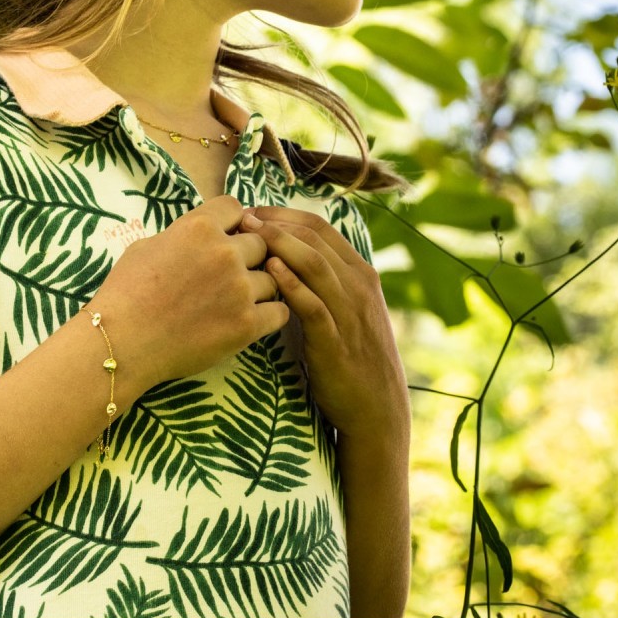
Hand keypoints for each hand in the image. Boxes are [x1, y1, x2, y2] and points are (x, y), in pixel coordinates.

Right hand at [92, 196, 288, 390]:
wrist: (122, 343)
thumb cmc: (126, 294)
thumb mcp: (146, 246)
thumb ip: (181, 234)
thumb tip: (201, 234)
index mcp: (198, 227)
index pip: (236, 208)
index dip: (233, 223)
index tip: (228, 237)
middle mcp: (224, 253)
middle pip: (261, 243)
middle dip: (248, 257)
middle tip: (231, 275)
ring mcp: (239, 289)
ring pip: (273, 278)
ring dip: (258, 288)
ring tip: (236, 301)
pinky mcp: (247, 324)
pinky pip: (280, 312)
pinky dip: (269, 315)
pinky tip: (252, 318)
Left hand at [239, 207, 408, 440]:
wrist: (376, 407)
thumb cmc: (351, 356)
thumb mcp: (344, 309)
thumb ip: (321, 282)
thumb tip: (280, 257)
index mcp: (360, 273)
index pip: (321, 227)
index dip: (284, 214)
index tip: (252, 210)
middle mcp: (358, 286)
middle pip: (315, 239)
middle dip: (276, 223)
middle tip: (241, 217)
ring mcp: (350, 312)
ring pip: (316, 265)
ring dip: (280, 244)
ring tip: (249, 235)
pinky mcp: (336, 341)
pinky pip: (314, 306)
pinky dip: (292, 285)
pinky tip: (270, 272)